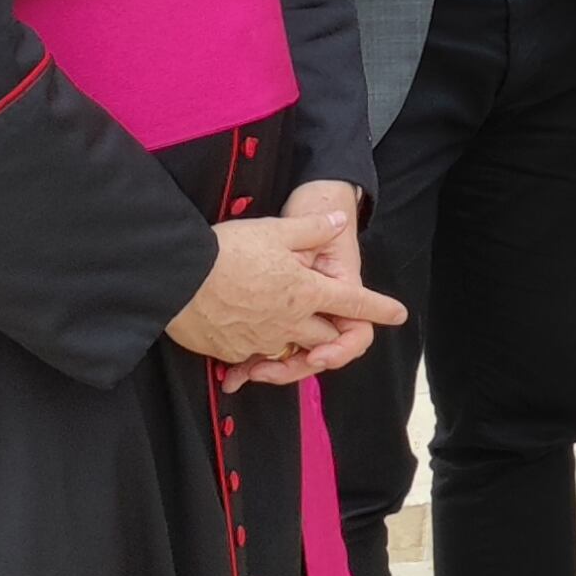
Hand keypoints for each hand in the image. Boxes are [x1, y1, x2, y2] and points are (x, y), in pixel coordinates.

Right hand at [223, 180, 384, 386]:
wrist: (177, 277)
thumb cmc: (227, 250)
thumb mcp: (274, 230)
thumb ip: (310, 228)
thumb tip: (336, 218)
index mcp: (307, 292)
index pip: (355, 303)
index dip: (379, 308)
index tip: (398, 314)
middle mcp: (291, 321)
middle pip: (324, 336)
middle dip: (327, 333)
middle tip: (319, 320)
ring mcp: (262, 340)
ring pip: (288, 349)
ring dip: (288, 342)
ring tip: (274, 326)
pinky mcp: (234, 352)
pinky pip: (253, 357)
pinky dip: (252, 351)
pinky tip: (242, 332)